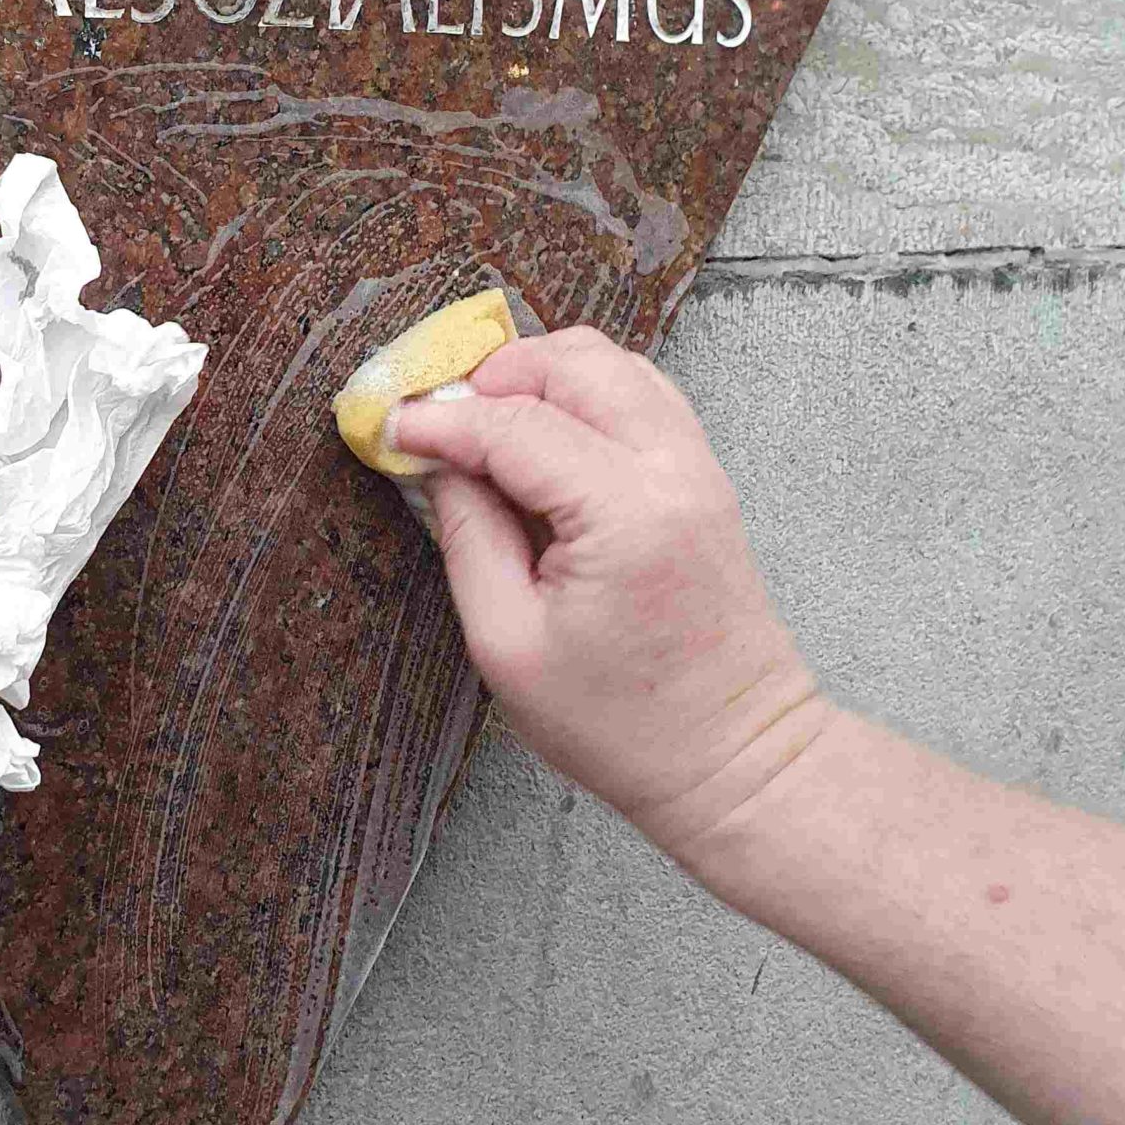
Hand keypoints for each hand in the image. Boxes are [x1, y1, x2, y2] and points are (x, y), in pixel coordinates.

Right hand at [391, 326, 827, 858]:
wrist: (735, 760)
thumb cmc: (621, 726)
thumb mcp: (507, 643)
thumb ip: (467, 535)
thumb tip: (438, 463)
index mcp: (625, 515)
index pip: (513, 426)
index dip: (439, 420)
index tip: (389, 428)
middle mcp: (673, 471)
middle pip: (571, 363)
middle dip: (491, 375)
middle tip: (436, 418)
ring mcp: (698, 467)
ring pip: (610, 363)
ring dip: (538, 375)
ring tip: (482, 423)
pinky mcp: (703, 478)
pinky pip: (638, 394)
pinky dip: (581, 393)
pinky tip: (539, 436)